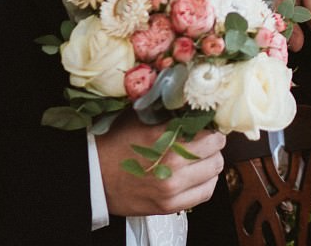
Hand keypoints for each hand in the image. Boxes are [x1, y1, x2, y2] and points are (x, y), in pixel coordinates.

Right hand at [96, 115, 226, 216]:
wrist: (94, 176)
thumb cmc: (115, 144)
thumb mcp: (140, 118)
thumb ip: (168, 113)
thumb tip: (193, 105)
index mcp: (165, 138)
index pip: (209, 132)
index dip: (210, 127)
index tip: (206, 127)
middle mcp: (173, 164)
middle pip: (216, 151)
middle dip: (213, 144)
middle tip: (204, 141)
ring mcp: (173, 188)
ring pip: (214, 171)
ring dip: (210, 162)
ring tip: (199, 158)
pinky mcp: (170, 205)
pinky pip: (205, 193)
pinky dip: (206, 182)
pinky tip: (196, 176)